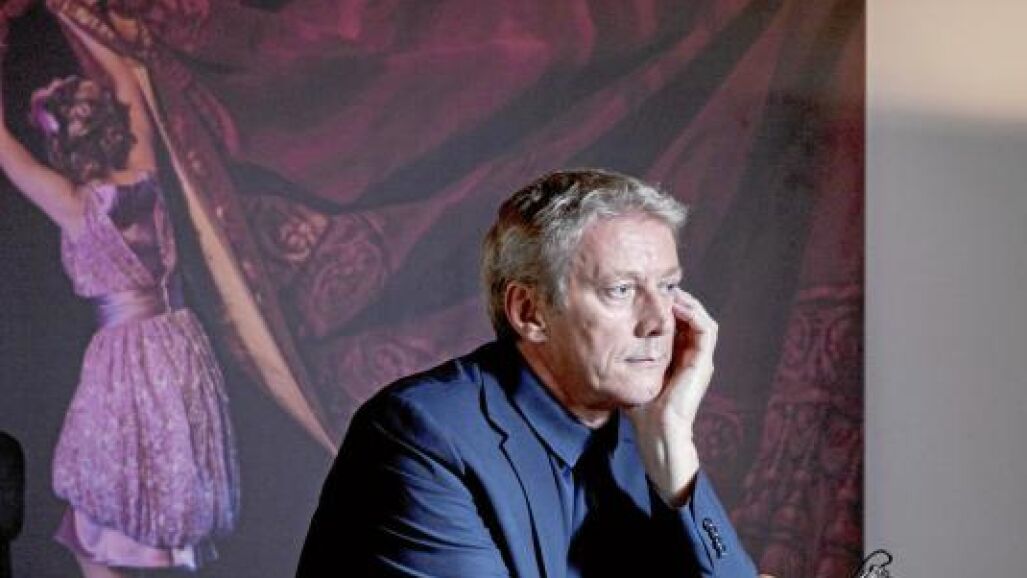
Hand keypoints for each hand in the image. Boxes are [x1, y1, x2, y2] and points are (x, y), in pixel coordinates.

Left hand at [626, 289, 717, 505]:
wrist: (657, 432)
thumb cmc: (642, 411)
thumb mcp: (629, 375)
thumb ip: (624, 360)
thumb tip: (598, 345)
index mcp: (678, 359)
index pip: (677, 324)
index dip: (666, 306)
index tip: (646, 294)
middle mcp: (692, 357)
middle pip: (690, 317)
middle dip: (676, 299)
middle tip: (658, 286)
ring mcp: (700, 359)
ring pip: (701, 318)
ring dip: (687, 302)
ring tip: (668, 291)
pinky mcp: (703, 363)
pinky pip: (706, 329)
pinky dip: (693, 313)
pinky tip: (675, 305)